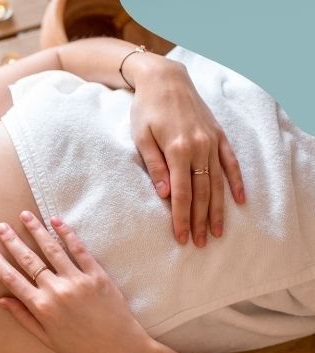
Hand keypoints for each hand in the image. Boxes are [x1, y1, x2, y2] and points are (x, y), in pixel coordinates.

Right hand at [0, 211, 149, 352]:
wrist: (119, 350)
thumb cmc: (81, 348)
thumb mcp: (47, 339)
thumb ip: (24, 317)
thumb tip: (2, 300)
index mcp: (42, 307)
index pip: (13, 279)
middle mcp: (56, 291)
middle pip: (29, 260)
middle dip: (13, 241)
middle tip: (1, 226)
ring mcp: (77, 281)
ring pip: (52, 249)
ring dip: (37, 230)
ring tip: (25, 215)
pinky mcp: (97, 275)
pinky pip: (79, 250)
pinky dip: (67, 233)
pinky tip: (55, 220)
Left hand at [129, 57, 245, 246]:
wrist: (165, 79)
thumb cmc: (146, 109)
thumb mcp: (141, 137)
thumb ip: (154, 166)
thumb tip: (165, 195)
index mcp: (177, 150)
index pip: (182, 194)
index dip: (181, 218)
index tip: (180, 237)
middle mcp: (199, 148)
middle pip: (202, 193)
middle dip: (200, 220)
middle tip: (198, 243)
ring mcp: (211, 141)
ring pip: (217, 183)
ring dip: (217, 209)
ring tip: (216, 231)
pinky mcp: (218, 135)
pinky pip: (230, 162)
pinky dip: (236, 182)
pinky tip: (239, 200)